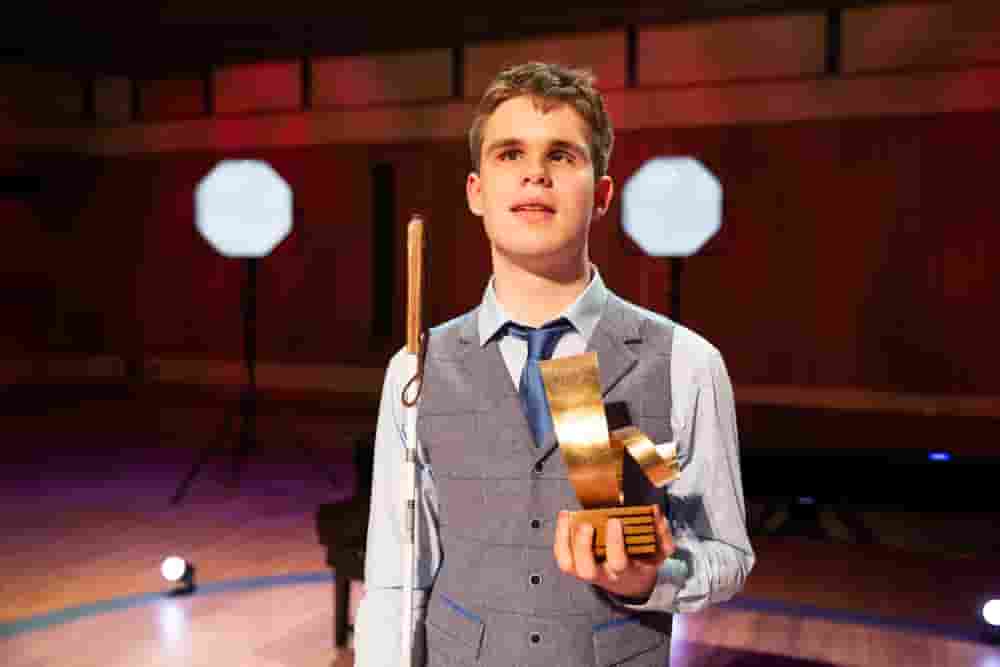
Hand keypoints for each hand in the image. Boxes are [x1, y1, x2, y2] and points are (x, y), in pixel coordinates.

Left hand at [553, 505, 673, 599]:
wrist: (630, 582)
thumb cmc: (641, 561)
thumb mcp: (658, 553)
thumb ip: (662, 536)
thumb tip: (657, 515)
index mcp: (625, 571)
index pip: (618, 563)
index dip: (615, 543)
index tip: (616, 521)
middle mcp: (603, 574)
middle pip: (587, 570)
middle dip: (583, 546)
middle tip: (587, 524)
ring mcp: (586, 571)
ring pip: (569, 565)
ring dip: (565, 540)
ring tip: (569, 517)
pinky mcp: (575, 566)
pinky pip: (562, 556)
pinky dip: (560, 536)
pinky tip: (565, 516)